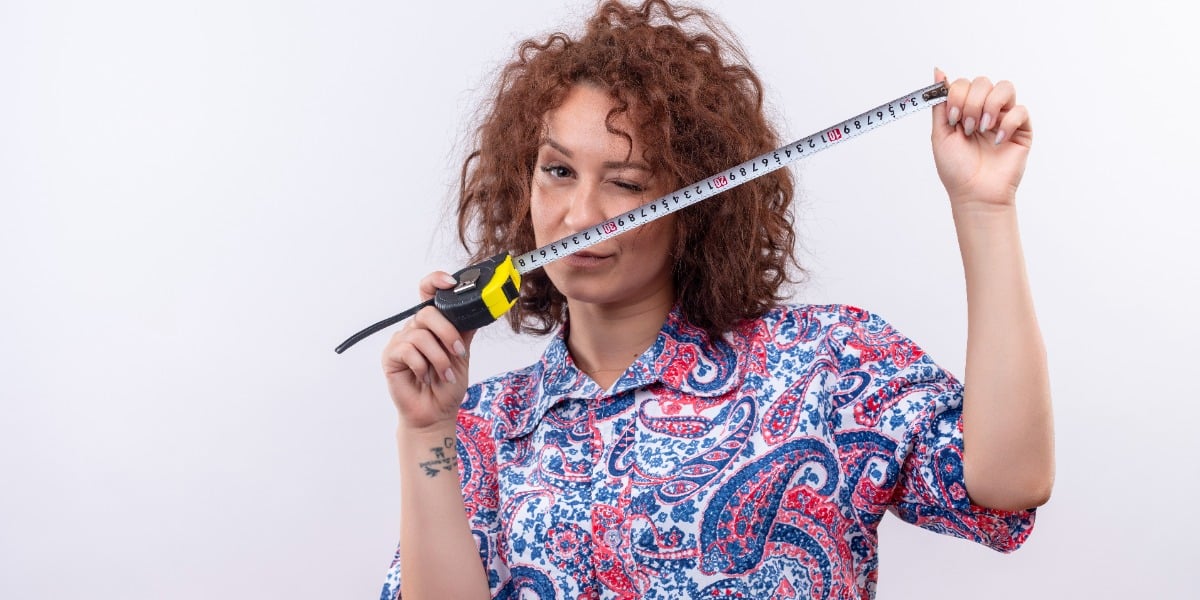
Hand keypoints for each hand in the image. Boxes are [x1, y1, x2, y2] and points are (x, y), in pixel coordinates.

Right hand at [382, 271, 475, 431]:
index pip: (428, 292)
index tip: (451, 283)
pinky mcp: (390, 356)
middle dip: (448, 333)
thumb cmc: (447, 385)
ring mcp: (401, 341)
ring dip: (439, 357)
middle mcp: (415, 329)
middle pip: (427, 313)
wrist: (436, 413)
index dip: (436, 281)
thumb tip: (480, 307)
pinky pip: (407, 350)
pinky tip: (425, 378)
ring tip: (445, 374)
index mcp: (432, 324)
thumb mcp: (462, 352)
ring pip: (420, 334)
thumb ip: (465, 329)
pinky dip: (423, 366)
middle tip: (458, 352)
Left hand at [931, 68, 1031, 210]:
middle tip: (968, 128)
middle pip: (983, 82)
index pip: (964, 83)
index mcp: (965, 110)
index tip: (953, 119)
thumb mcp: (940, 133)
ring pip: (1005, 87)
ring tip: (982, 129)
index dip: (957, 96)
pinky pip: (1020, 110)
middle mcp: (985, 110)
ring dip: (989, 106)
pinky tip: (998, 140)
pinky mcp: (1022, 130)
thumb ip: (940, 103)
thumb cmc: (956, 169)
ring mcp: (1004, 118)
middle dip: (972, 103)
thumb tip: (938, 71)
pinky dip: (1007, 123)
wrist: (974, 193)